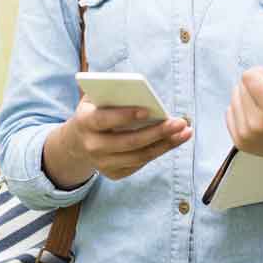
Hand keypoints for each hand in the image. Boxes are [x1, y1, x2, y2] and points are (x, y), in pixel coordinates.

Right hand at [63, 99, 192, 180]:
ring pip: (139, 156)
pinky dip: (159, 151)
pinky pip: (141, 162)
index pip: (104, 120)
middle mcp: (92, 146)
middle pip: (128, 142)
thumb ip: (110, 91)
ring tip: (185, 132)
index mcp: (84, 122)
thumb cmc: (93, 111)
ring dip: (165, 144)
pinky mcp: (114, 173)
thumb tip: (138, 88)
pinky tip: (174, 140)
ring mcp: (103, 163)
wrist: (77, 143)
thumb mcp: (94, 98)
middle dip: (157, 132)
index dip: (124, 116)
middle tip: (179, 122)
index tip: (147, 110)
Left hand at [226, 67, 262, 165]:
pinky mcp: (239, 142)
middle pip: (240, 86)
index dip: (261, 74)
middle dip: (254, 85)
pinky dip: (241, 109)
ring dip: (246, 97)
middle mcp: (257, 125)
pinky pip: (230, 112)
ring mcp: (246, 135)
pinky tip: (257, 114)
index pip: (249, 77)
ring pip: (234, 98)